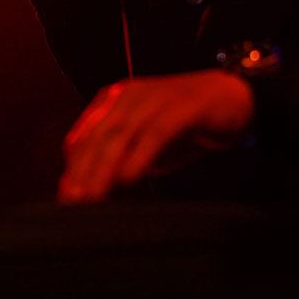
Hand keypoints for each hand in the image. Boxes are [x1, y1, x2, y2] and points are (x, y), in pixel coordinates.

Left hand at [58, 69, 253, 203]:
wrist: (233, 96)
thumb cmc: (183, 125)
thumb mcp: (144, 146)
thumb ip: (119, 161)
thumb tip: (93, 191)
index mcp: (113, 102)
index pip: (83, 137)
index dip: (72, 168)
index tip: (65, 198)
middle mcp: (128, 96)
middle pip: (97, 137)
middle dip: (82, 172)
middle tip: (72, 202)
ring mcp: (154, 98)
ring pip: (120, 135)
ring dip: (103, 168)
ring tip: (92, 196)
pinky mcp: (182, 107)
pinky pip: (155, 132)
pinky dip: (139, 156)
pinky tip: (129, 178)